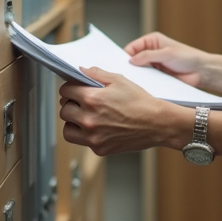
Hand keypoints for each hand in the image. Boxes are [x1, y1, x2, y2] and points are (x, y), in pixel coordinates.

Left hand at [59, 67, 182, 155]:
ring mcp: (93, 136)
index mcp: (92, 99)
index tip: (74, 89)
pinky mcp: (99, 148)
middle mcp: (89, 119)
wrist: (157, 124)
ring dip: (72, 121)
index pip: (66, 91)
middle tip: (81, 102)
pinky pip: (81, 141)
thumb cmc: (141, 102)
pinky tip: (96, 127)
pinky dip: (85, 134)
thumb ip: (96, 74)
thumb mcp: (119, 80)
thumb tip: (80, 71)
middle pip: (64, 110)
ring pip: (67, 129)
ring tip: (84, 116)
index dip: (70, 87)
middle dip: (71, 103)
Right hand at [123, 31, 208, 88]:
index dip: (125, 56)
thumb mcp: (166, 54)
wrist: (201, 72)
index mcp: (152, 41)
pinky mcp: (158, 76)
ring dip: (137, 75)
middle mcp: (151, 52)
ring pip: (140, 70)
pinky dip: (144, 82)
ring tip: (133, 81)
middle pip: (134, 59)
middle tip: (125, 75)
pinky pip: (147, 79)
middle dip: (130, 66)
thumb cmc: (188, 57)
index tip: (120, 65)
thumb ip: (147, 56)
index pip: (132, 47)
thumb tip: (131, 60)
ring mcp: (154, 64)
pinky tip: (141, 86)